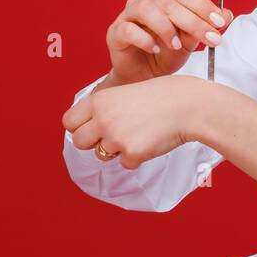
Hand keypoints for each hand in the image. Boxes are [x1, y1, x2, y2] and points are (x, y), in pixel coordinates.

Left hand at [62, 74, 202, 168]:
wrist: (188, 105)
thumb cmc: (162, 96)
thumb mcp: (126, 92)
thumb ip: (105, 108)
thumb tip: (89, 127)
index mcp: (100, 101)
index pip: (68, 121)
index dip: (78, 127)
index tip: (90, 128)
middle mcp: (103, 119)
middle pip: (79, 142)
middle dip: (94, 142)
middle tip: (114, 135)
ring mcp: (116, 137)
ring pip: (102, 155)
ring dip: (116, 150)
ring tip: (138, 133)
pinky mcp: (132, 153)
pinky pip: (125, 163)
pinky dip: (137, 157)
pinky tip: (151, 140)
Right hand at [105, 0, 233, 84]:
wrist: (144, 79)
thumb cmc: (166, 55)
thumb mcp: (191, 41)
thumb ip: (206, 26)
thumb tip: (227, 14)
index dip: (203, 6)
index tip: (220, 22)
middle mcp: (145, 1)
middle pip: (169, 2)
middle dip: (193, 21)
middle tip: (210, 39)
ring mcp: (127, 16)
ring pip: (147, 10)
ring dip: (167, 28)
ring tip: (177, 46)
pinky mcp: (115, 33)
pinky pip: (128, 30)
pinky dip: (145, 39)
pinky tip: (156, 49)